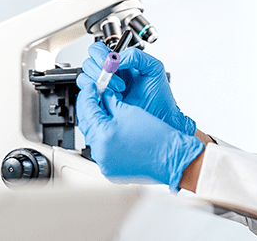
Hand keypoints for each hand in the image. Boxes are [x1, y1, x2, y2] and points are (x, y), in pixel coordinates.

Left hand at [76, 82, 203, 189]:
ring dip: (97, 125)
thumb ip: (110, 102)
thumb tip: (101, 95)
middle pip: (86, 124)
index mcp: (103, 133)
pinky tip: (112, 131)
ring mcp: (104, 163)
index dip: (88, 94)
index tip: (92, 87)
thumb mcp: (129, 111)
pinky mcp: (110, 170)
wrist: (170, 157)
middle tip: (97, 99)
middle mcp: (100, 151)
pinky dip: (104, 140)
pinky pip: (101, 151)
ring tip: (107, 115)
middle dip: (90, 109)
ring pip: (93, 138)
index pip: (87, 108)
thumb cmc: (156, 136)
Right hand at [80, 42, 195, 135]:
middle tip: (116, 79)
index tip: (109, 63)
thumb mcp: (153, 68)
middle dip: (100, 70)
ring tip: (119, 90)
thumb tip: (116, 58)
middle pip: (88, 63)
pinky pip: (87, 96)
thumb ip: (136, 56)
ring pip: (84, 78)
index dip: (100, 54)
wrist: (161, 117)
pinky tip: (112, 98)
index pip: (98, 50)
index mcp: (120, 63)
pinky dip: (96, 95)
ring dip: (100, 83)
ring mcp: (103, 90)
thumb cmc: (159, 95)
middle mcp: (109, 75)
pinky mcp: (100, 104)